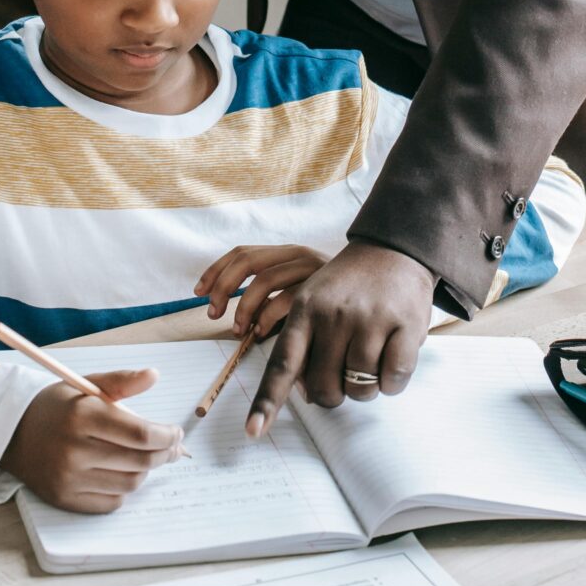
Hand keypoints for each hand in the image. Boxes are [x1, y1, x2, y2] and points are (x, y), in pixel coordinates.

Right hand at [2, 369, 184, 513]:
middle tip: (173, 446)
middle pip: (139, 461)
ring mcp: (69, 479)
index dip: (166, 435)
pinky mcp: (65, 499)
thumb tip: (154, 375)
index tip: (177, 432)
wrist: (14, 434)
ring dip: (146, 470)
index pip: (139, 433)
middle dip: (165, 453)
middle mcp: (74, 451)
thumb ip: (122, 381)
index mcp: (83, 416)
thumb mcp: (87, 384)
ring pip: (129, 483)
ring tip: (149, 456)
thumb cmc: (58, 407)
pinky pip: (111, 502)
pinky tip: (124, 472)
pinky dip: (124, 488)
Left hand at [195, 244, 328, 338]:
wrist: (386, 280)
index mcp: (288, 252)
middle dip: (223, 286)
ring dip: (243, 307)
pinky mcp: (324, 287)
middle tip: (212, 313)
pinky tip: (262, 334)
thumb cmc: (339, 297)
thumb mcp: (301, 292)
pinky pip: (287, 299)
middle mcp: (298, 254)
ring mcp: (312, 269)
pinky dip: (267, 317)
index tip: (198, 291)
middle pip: (248, 260)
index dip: (216, 270)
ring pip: (265, 279)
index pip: (243, 252)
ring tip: (238, 330)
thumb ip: (274, 300)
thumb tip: (237, 324)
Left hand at [245, 241, 433, 437]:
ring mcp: (369, 320)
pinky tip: (393, 353)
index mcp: (304, 310)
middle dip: (335, 392)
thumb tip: (304, 391)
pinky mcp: (404, 325)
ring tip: (372, 354)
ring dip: (366, 386)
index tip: (253, 431)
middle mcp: (333, 315)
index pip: (282, 364)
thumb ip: (303, 343)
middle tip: (346, 368)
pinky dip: (392, 380)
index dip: (267, 402)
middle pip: (325, 390)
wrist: (393, 247)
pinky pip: (393, 381)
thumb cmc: (350, 286)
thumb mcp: (314, 300)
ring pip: (360, 390)